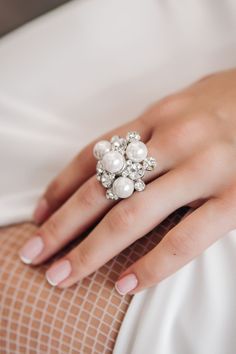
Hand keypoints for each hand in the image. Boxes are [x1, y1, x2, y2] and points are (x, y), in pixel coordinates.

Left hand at [19, 68, 235, 294]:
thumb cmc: (224, 104)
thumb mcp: (177, 108)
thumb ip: (142, 136)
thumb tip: (103, 168)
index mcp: (156, 117)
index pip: (93, 156)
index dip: (60, 188)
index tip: (39, 216)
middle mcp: (174, 141)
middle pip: (102, 190)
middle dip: (63, 226)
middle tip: (36, 255)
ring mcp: (204, 170)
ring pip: (133, 216)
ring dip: (92, 251)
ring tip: (64, 276)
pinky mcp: (235, 199)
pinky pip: (185, 240)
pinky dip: (152, 266)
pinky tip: (125, 284)